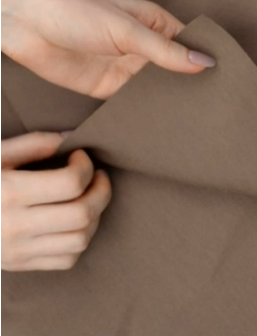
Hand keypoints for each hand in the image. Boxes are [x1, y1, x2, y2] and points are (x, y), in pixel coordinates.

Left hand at [1, 0, 215, 98]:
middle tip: (216, 107)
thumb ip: (165, 51)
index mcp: (155, 25)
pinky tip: (162, 121)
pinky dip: (147, 111)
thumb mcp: (127, 30)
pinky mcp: (111, 88)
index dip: (206, 60)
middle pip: (177, 70)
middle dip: (192, 85)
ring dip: (171, 100)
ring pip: (158, 89)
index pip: (189, 45)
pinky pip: (135, 102)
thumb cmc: (75, 12)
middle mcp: (145, 48)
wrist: (26, 26)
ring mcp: (129, 69)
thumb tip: (204, 62)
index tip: (226, 80)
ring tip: (196, 118)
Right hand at [1, 132, 111, 270]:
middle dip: (101, 191)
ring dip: (95, 215)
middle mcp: (14, 226)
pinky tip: (73, 221)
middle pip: (82, 214)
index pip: (70, 183)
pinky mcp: (19, 265)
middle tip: (97, 177)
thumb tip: (72, 138)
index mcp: (7, 193)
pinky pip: (67, 259)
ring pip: (80, 239)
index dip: (85, 166)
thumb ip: (35, 144)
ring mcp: (17, 251)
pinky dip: (80, 239)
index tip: (81, 157)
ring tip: (88, 197)